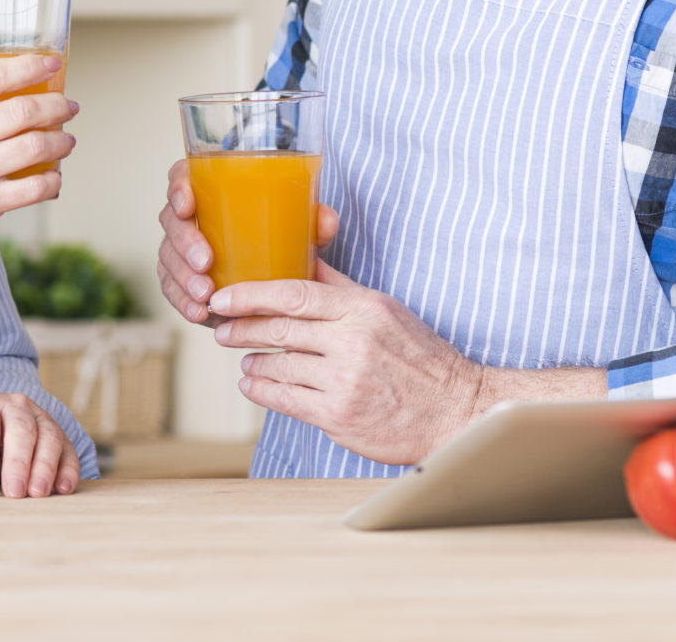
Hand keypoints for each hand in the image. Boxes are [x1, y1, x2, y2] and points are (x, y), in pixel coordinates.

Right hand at [0, 54, 77, 264]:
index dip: (30, 66)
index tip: (51, 63)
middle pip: (23, 110)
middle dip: (56, 105)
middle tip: (67, 105)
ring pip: (36, 147)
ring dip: (61, 142)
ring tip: (66, 140)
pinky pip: (34, 188)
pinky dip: (53, 181)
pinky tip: (55, 177)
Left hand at [0, 390, 81, 498]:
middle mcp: (15, 405)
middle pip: (21, 429)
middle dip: (18, 463)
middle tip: (14, 493)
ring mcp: (41, 417)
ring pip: (49, 436)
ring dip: (45, 467)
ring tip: (37, 494)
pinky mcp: (61, 435)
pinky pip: (69, 450)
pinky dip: (68, 470)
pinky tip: (63, 489)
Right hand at [156, 158, 338, 325]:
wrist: (275, 268)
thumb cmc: (280, 234)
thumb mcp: (300, 225)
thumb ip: (314, 219)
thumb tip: (326, 221)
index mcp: (209, 189)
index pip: (181, 177)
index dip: (178, 189)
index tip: (189, 206)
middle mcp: (190, 217)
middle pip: (171, 220)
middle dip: (183, 242)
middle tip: (205, 262)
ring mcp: (181, 249)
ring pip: (167, 257)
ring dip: (181, 277)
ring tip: (205, 294)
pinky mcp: (181, 279)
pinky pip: (171, 288)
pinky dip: (181, 301)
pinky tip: (198, 312)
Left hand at [212, 261, 481, 465]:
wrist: (455, 411)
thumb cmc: (420, 357)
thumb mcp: (385, 309)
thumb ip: (340, 287)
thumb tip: (304, 257)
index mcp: (363, 309)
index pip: (294, 293)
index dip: (250, 295)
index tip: (223, 297)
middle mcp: (352, 341)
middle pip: (279, 328)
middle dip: (241, 328)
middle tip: (220, 328)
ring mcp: (344, 381)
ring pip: (278, 365)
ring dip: (253, 362)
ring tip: (245, 359)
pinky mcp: (338, 416)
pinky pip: (285, 400)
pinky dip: (262, 390)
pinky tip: (253, 384)